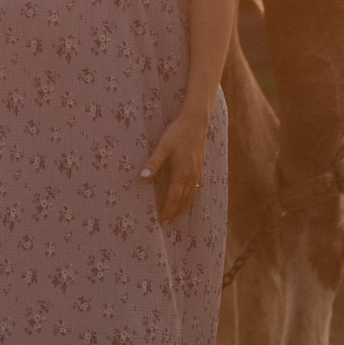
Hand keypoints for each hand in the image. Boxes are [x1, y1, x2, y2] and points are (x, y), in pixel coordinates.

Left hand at [139, 105, 207, 224]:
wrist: (196, 122)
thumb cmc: (178, 133)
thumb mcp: (162, 147)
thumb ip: (153, 163)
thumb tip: (143, 178)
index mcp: (182, 173)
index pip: (173, 197)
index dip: (167, 210)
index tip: (161, 221)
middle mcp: (191, 176)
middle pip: (183, 200)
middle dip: (175, 212)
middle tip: (167, 223)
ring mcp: (198, 172)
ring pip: (191, 195)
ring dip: (183, 207)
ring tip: (176, 215)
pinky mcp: (200, 167)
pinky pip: (196, 188)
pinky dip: (191, 197)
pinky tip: (188, 197)